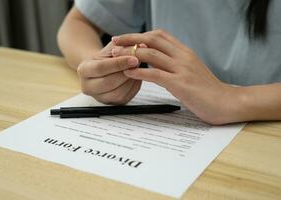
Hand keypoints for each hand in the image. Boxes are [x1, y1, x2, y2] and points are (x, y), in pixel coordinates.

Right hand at [77, 42, 141, 104]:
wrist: (102, 69)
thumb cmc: (106, 57)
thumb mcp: (110, 48)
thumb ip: (123, 46)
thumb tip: (140, 45)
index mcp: (84, 70)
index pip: (101, 68)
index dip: (118, 63)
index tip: (134, 58)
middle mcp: (88, 87)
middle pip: (108, 82)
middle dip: (126, 73)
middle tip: (139, 63)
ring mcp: (99, 97)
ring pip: (118, 93)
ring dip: (131, 81)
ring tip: (138, 69)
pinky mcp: (111, 103)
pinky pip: (124, 97)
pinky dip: (133, 87)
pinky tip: (136, 77)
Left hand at [112, 30, 238, 123]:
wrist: (227, 102)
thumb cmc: (208, 90)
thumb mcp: (191, 71)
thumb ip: (175, 63)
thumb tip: (156, 61)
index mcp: (185, 52)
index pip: (160, 35)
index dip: (141, 35)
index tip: (126, 38)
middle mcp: (183, 56)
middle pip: (152, 40)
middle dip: (130, 39)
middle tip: (114, 42)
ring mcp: (182, 69)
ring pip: (151, 54)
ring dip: (130, 54)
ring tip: (115, 56)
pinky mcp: (180, 84)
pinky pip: (155, 74)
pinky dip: (139, 72)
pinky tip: (128, 72)